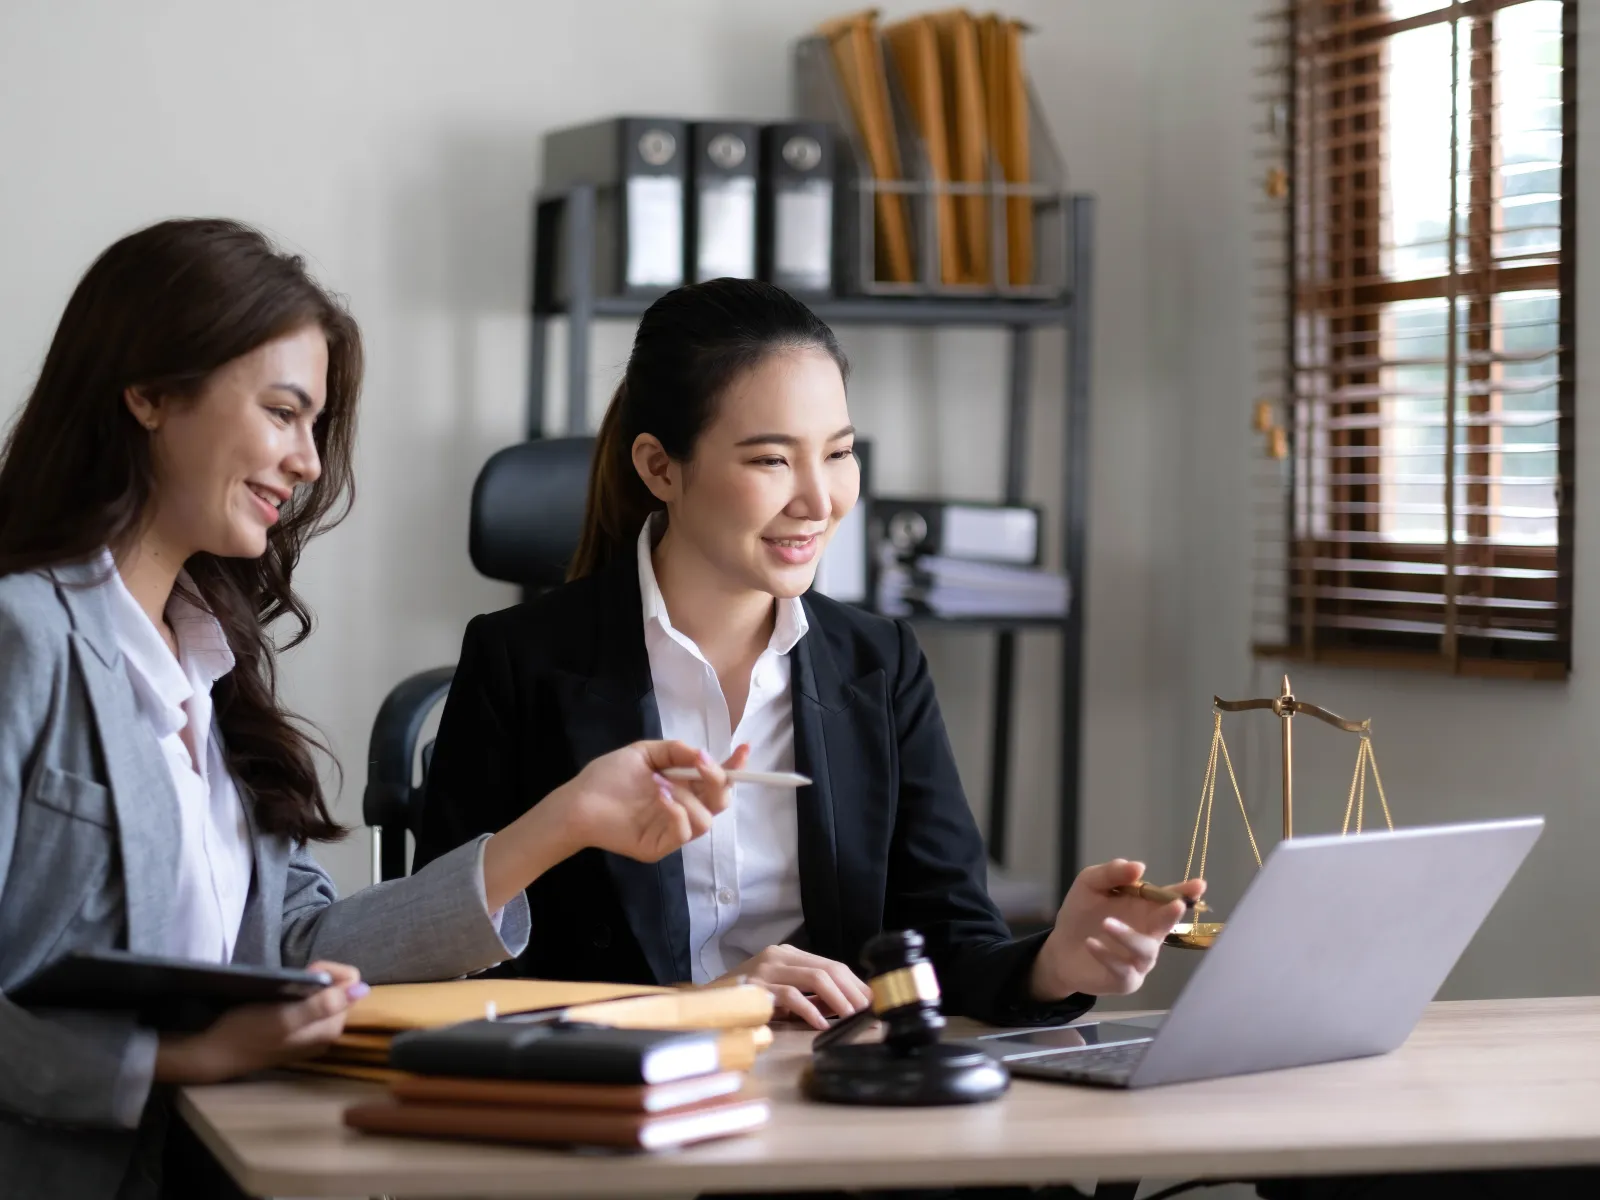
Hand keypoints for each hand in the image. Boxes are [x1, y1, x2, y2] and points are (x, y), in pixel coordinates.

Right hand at [154, 961, 367, 1084]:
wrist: (217, 1053)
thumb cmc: (248, 1032)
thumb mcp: (284, 1018)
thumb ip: (322, 1005)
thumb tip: (362, 989)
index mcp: (331, 1028)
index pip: (351, 984)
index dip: (329, 971)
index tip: (305, 971)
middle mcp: (328, 1032)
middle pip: (340, 990)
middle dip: (320, 979)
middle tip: (292, 982)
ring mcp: (314, 1033)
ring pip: (325, 996)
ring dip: (310, 986)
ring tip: (286, 990)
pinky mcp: (299, 1031)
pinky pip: (312, 1005)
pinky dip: (301, 996)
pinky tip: (282, 1000)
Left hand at [562, 740, 748, 862]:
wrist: (578, 802)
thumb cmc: (608, 777)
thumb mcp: (644, 753)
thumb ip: (675, 751)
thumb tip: (703, 754)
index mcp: (682, 786)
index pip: (716, 780)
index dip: (734, 768)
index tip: (744, 751)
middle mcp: (682, 808)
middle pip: (720, 802)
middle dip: (718, 781)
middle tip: (702, 765)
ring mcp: (672, 830)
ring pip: (706, 820)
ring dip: (690, 796)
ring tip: (661, 782)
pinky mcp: (660, 846)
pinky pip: (684, 833)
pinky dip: (677, 811)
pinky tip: (659, 796)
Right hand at [718, 944, 871, 1030]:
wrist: (704, 1003)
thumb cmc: (745, 1000)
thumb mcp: (781, 993)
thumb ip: (808, 994)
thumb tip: (846, 1006)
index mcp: (787, 954)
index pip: (831, 964)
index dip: (855, 983)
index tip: (873, 1000)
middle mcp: (779, 956)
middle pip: (829, 968)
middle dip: (853, 991)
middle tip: (868, 1011)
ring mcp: (766, 970)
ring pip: (815, 978)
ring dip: (839, 999)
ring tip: (851, 1017)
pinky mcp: (756, 988)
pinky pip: (792, 996)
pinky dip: (811, 1010)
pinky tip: (822, 1024)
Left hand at [1029, 860, 1205, 999]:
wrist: (1060, 947)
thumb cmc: (1082, 913)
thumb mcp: (1091, 884)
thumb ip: (1112, 873)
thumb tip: (1138, 866)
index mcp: (1145, 909)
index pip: (1170, 899)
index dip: (1185, 892)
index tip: (1199, 885)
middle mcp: (1149, 934)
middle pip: (1166, 926)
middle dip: (1172, 915)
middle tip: (1175, 904)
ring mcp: (1140, 960)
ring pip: (1145, 949)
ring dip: (1128, 935)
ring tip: (1106, 923)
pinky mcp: (1126, 980)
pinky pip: (1123, 970)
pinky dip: (1107, 956)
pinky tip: (1091, 943)